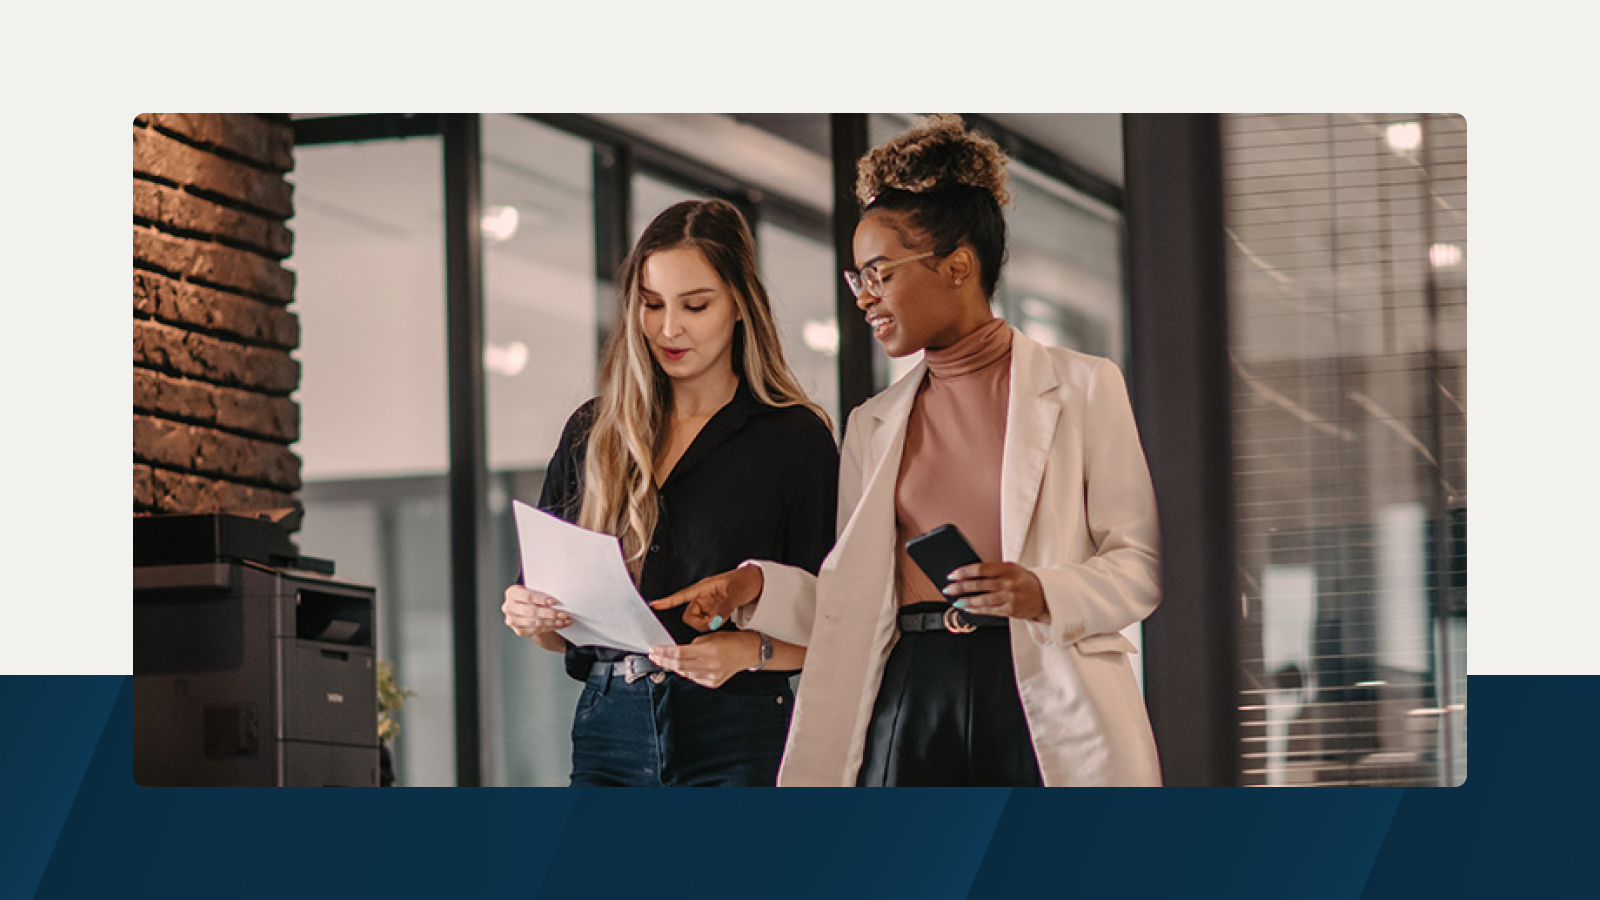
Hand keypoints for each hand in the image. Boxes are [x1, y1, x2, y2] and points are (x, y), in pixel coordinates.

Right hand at [501, 584, 572, 637]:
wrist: (526, 606)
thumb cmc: (532, 596)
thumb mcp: (534, 589)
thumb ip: (541, 593)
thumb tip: (556, 601)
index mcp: (512, 593)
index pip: (527, 597)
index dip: (541, 600)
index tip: (554, 602)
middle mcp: (509, 607)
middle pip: (532, 611)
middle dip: (550, 613)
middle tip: (564, 614)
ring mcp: (513, 621)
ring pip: (535, 623)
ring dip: (553, 622)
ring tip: (565, 620)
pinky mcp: (519, 631)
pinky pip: (537, 630)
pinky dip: (551, 627)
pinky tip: (560, 624)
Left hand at [647, 631, 760, 687]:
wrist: (746, 651)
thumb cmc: (729, 641)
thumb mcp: (709, 637)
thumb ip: (691, 646)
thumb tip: (673, 652)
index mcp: (709, 651)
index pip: (680, 654)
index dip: (664, 653)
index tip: (654, 650)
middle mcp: (711, 665)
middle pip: (679, 666)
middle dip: (663, 661)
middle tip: (654, 656)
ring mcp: (712, 676)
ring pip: (685, 673)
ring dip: (674, 667)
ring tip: (667, 660)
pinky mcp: (713, 683)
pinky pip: (694, 678)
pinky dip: (687, 672)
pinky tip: (686, 666)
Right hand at [648, 565, 763, 631]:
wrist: (759, 583)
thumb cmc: (746, 580)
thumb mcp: (735, 593)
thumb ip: (723, 607)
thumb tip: (713, 621)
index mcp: (704, 588)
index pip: (681, 595)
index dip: (667, 601)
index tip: (654, 605)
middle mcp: (704, 597)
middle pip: (689, 615)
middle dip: (700, 622)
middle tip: (715, 620)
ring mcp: (709, 605)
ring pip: (699, 621)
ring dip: (709, 623)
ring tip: (723, 616)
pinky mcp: (716, 611)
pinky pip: (708, 622)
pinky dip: (714, 624)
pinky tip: (723, 619)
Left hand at [943, 562, 1045, 620]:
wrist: (1045, 596)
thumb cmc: (1023, 581)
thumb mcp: (1012, 569)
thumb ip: (993, 571)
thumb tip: (967, 575)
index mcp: (1008, 568)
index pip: (981, 569)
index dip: (964, 572)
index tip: (952, 575)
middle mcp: (1009, 582)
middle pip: (979, 585)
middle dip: (960, 587)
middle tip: (948, 589)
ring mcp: (1010, 597)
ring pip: (982, 600)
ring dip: (966, 601)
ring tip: (956, 601)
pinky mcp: (1011, 610)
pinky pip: (989, 611)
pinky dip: (977, 610)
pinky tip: (968, 609)